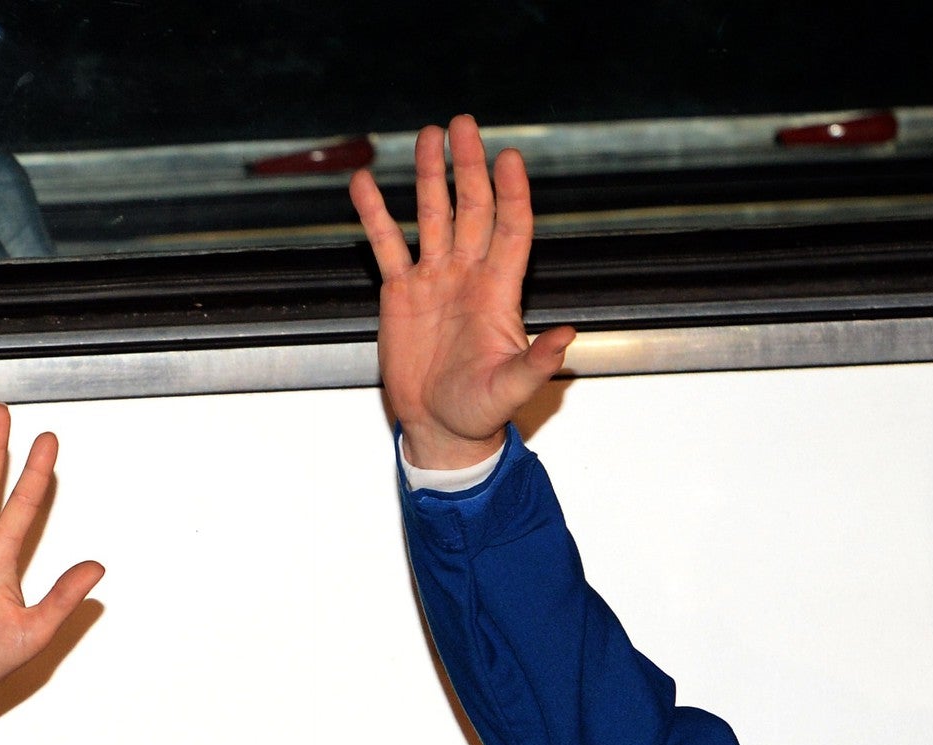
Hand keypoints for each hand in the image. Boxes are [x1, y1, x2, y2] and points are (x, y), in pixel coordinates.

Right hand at [349, 116, 574, 470]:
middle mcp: (468, 276)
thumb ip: (537, 362)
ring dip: (430, 176)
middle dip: (469, 167)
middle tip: (464, 126)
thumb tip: (568, 337)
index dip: (512, 194)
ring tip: (428, 137)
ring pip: (432, 216)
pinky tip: (365, 184)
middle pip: (472, 208)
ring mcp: (434, 279)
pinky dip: (375, 215)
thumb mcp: (512, 390)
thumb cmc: (480, 413)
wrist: (440, 429)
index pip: (511, 230)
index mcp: (498, 293)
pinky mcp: (400, 292)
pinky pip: (386, 245)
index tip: (510, 158)